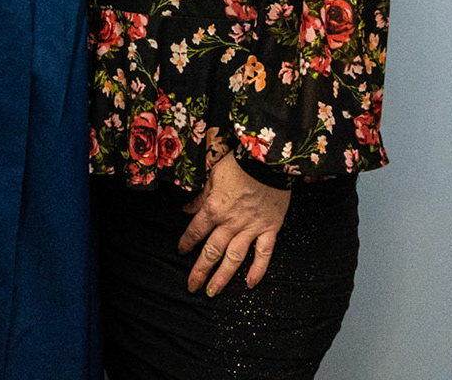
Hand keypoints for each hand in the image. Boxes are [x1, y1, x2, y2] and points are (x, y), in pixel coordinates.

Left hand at [178, 155, 290, 294]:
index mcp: (214, 209)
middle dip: (200, 271)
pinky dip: (258, 270)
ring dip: (222, 277)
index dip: (186, 243)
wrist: (268, 159)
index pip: (195, 231)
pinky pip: (264, 253)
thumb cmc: (239, 164)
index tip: (181, 251)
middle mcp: (230, 222)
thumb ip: (201, 197)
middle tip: (192, 286)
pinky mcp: (270, 228)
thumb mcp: (212, 176)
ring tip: (213, 292)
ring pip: (234, 258)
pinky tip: (250, 284)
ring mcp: (251, 228)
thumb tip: (187, 209)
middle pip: (211, 251)